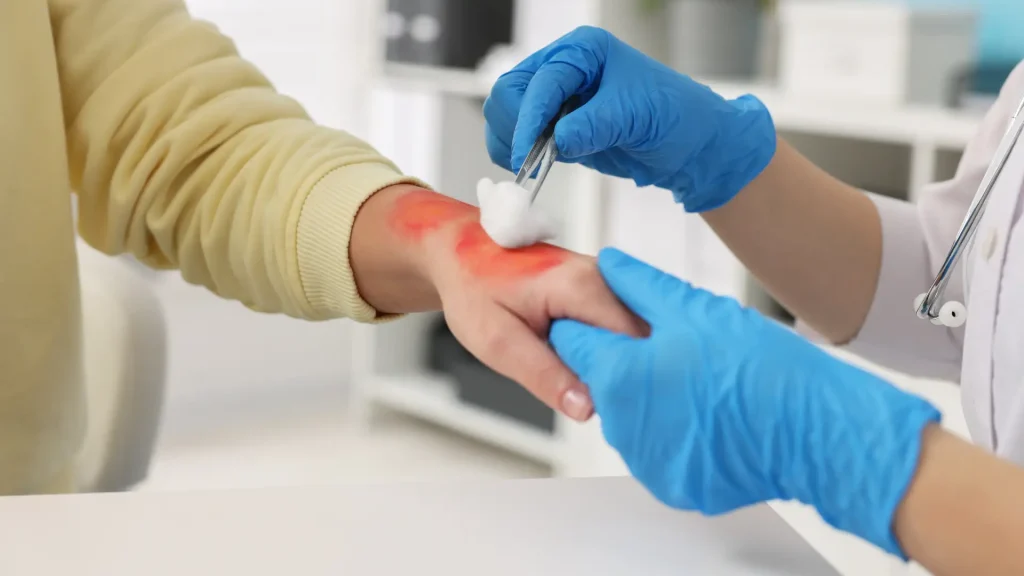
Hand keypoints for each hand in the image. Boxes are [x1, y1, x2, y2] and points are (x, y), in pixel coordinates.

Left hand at [380, 188, 645, 420]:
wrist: (460, 250)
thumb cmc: (472, 286)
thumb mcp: (497, 342)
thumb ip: (544, 375)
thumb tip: (587, 407)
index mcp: (582, 286)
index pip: (634, 342)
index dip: (628, 378)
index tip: (610, 405)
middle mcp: (602, 276)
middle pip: (642, 339)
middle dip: (625, 372)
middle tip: (591, 398)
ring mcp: (604, 280)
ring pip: (634, 334)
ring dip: (616, 362)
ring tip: (582, 379)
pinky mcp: (600, 287)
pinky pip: (620, 326)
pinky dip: (607, 350)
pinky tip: (581, 362)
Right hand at [483, 26, 775, 211]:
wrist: (689, 146)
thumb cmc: (673, 117)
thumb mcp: (636, 117)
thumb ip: (595, 125)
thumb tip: (557, 139)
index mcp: (583, 51)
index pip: (541, 82)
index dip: (528, 119)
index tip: (524, 155)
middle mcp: (563, 67)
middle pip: (510, 92)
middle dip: (515, 127)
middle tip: (530, 162)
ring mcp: (555, 97)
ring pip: (505, 113)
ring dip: (510, 141)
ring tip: (536, 165)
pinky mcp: (553, 125)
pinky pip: (514, 136)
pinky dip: (515, 153)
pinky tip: (534, 167)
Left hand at [549, 248, 940, 555]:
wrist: (812, 431)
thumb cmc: (758, 368)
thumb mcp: (693, 309)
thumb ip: (639, 286)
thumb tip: (610, 264)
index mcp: (617, 376)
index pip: (572, 341)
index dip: (592, 324)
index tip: (615, 320)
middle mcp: (621, 427)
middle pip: (600, 382)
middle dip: (624, 363)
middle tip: (675, 350)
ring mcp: (645, 462)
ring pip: (629, 417)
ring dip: (649, 399)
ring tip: (698, 382)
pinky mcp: (672, 486)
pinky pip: (658, 450)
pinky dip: (675, 433)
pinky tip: (709, 414)